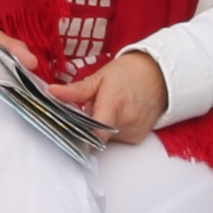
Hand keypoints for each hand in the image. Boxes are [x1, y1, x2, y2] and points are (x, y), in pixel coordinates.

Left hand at [46, 49, 167, 143]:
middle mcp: (126, 120)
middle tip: (91, 110)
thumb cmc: (129, 73)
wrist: (159, 75)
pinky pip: (118, 139)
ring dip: (102, 128)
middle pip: (97, 135)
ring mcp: (134, 131)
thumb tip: (53, 92)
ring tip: (108, 109)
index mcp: (114, 103)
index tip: (71, 131)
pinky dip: (114, 130)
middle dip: (89, 126)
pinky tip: (119, 115)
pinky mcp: (139, 138)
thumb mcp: (100, 77)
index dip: (81, 135)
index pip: (95, 132)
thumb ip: (76, 90)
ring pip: (107, 138)